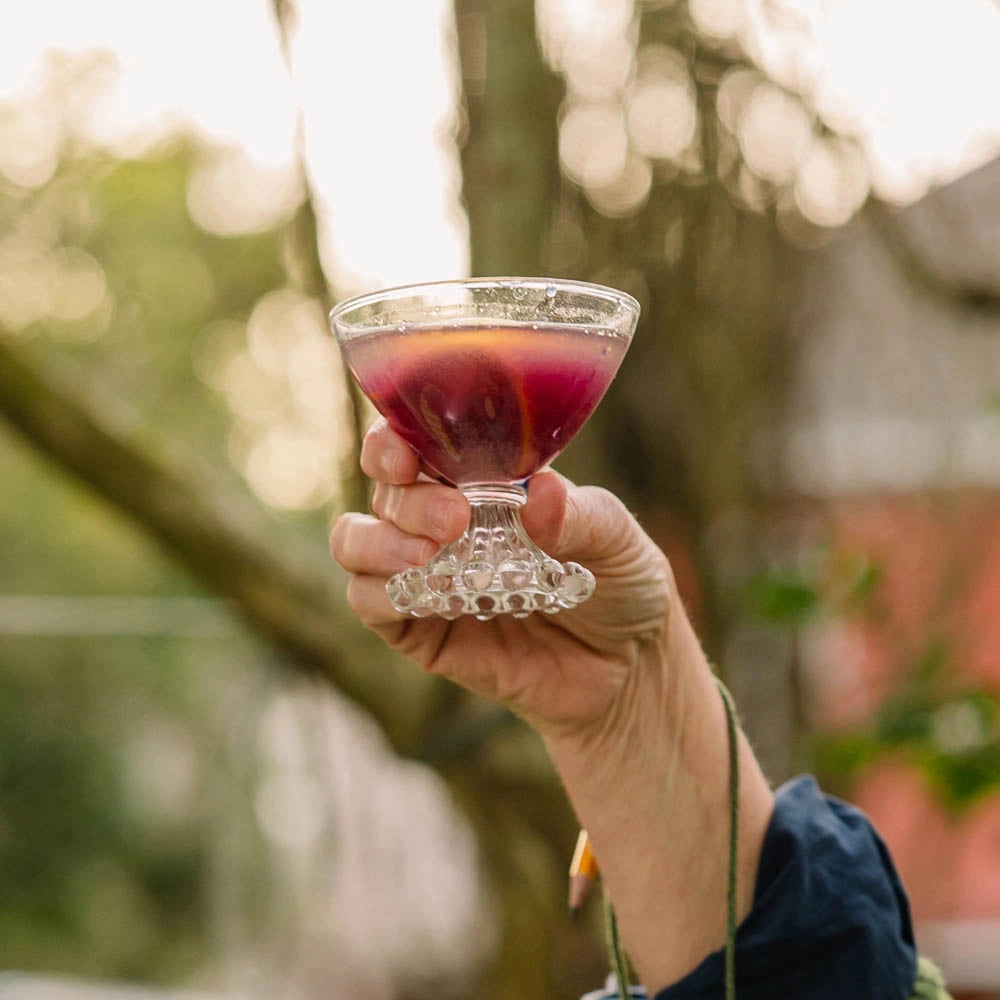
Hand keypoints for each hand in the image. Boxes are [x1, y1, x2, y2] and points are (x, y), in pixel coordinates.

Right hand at [330, 418, 676, 740]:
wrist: (628, 668)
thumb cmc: (621, 584)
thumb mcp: (618, 540)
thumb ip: (580, 517)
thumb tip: (539, 492)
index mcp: (482, 480)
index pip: (415, 441)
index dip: (394, 438)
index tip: (407, 453)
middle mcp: (441, 519)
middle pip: (385, 489)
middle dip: (406, 497)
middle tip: (455, 517)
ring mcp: (425, 573)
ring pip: (354, 540)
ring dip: (378, 541)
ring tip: (430, 554)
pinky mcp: (419, 628)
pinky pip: (368, 602)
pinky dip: (379, 593)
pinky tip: (422, 592)